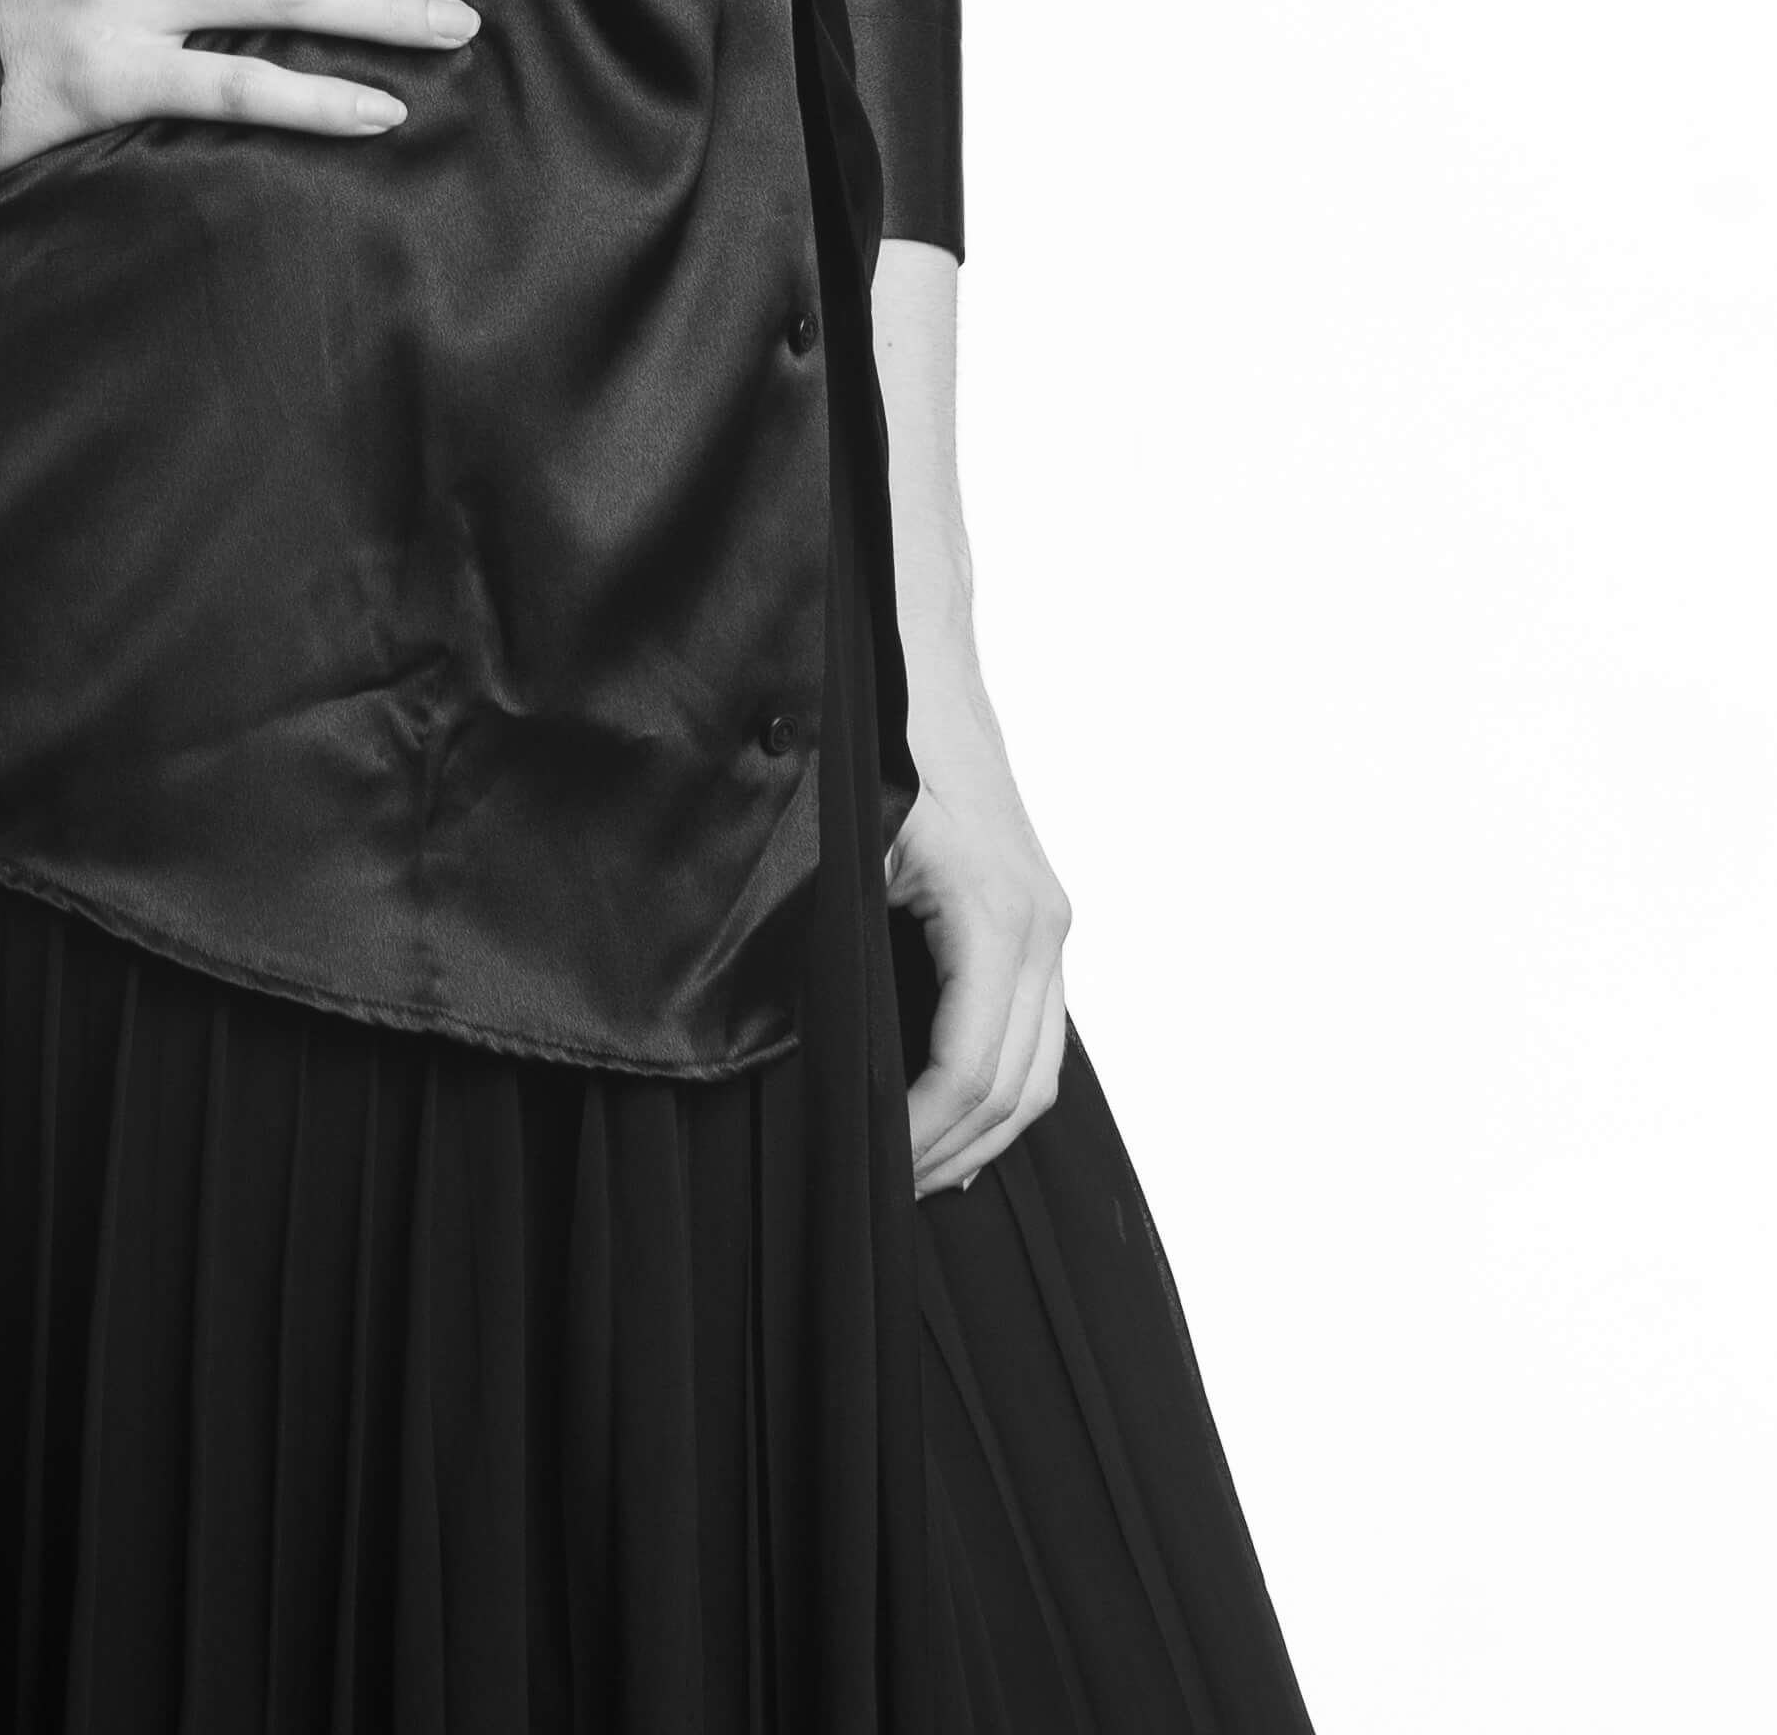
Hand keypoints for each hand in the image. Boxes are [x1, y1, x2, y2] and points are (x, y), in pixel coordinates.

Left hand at [885, 657, 1074, 1200]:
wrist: (917, 664)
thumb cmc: (875, 744)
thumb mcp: (847, 845)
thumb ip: (841, 945)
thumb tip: (812, 1051)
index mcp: (998, 916)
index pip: (972, 1068)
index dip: (920, 1135)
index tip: (866, 1170)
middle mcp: (1042, 926)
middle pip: (1016, 1088)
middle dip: (949, 1152)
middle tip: (878, 1196)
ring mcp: (1048, 922)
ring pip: (1039, 1070)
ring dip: (982, 1135)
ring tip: (912, 1177)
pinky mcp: (1037, 917)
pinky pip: (1036, 1032)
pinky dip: (1000, 1090)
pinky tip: (956, 1126)